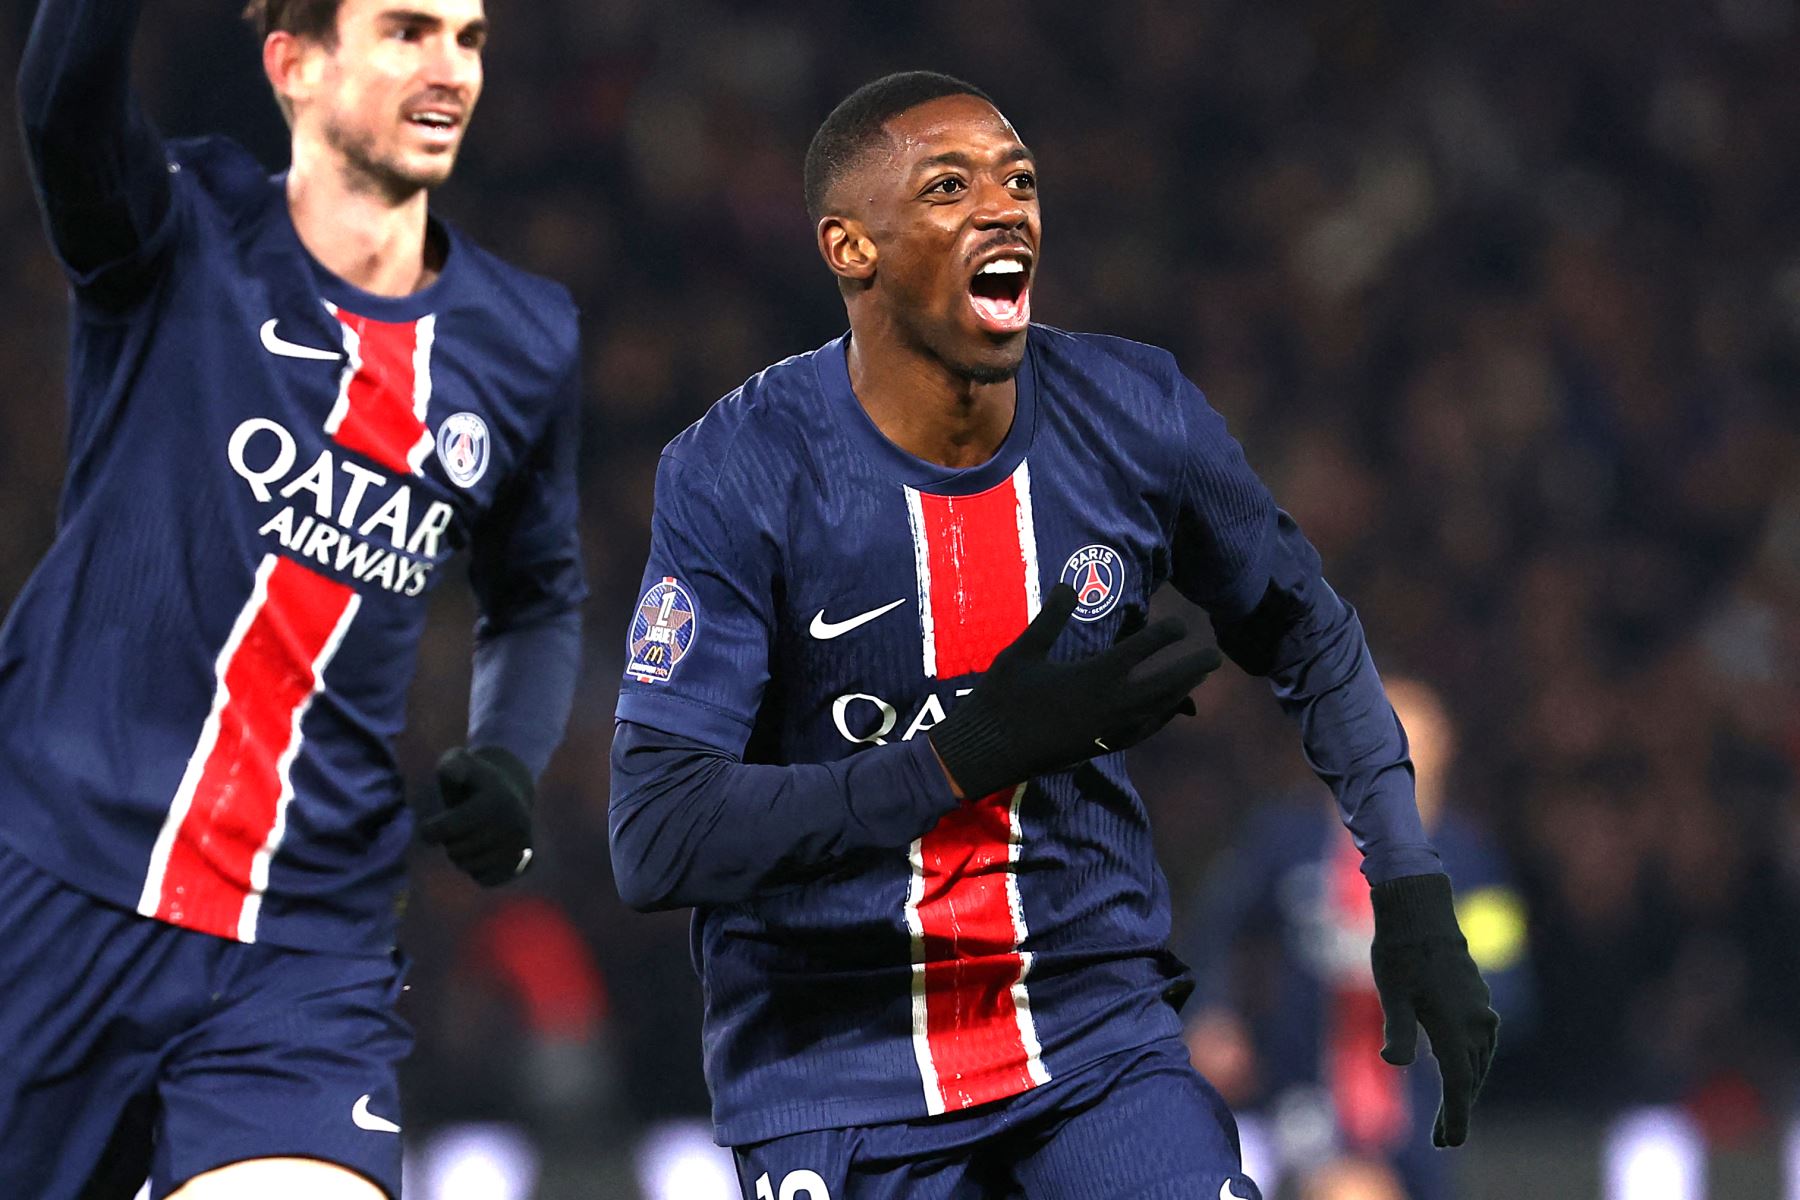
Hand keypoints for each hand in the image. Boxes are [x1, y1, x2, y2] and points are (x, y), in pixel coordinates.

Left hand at [420, 745, 535, 885]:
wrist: (513, 793)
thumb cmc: (475, 781)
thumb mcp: (459, 762)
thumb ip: (450, 765)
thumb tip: (453, 773)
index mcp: (496, 801)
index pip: (446, 830)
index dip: (430, 831)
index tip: (430, 827)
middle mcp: (514, 825)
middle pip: (455, 851)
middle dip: (450, 841)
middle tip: (459, 828)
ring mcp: (522, 846)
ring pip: (469, 866)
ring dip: (463, 855)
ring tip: (471, 838)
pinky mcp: (526, 864)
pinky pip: (484, 879)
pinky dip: (477, 869)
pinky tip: (484, 852)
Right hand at [928, 583, 1221, 799]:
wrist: (989, 749)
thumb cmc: (1003, 696)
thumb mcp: (1023, 651)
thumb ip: (1051, 618)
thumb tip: (1070, 584)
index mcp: (1092, 677)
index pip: (1139, 651)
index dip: (1164, 635)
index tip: (1181, 624)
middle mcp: (1109, 705)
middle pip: (1163, 685)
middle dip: (1190, 669)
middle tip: (1214, 656)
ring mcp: (1107, 730)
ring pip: (1156, 711)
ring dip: (1179, 694)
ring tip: (1195, 681)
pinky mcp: (1099, 747)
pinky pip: (1140, 732)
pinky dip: (1158, 720)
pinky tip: (1164, 714)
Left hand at [1369, 872, 1500, 1146]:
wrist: (1421, 911)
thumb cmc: (1400, 952)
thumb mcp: (1392, 993)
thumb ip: (1397, 1030)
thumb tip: (1394, 1062)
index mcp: (1454, 1027)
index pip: (1459, 1085)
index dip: (1456, 1117)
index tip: (1450, 1143)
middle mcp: (1475, 1023)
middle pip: (1470, 1078)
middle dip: (1458, 1110)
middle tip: (1444, 1140)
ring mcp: (1480, 1010)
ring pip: (1479, 1061)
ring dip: (1466, 1087)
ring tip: (1453, 1112)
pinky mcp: (1478, 999)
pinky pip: (1480, 1043)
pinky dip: (1472, 1063)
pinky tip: (1460, 1067)